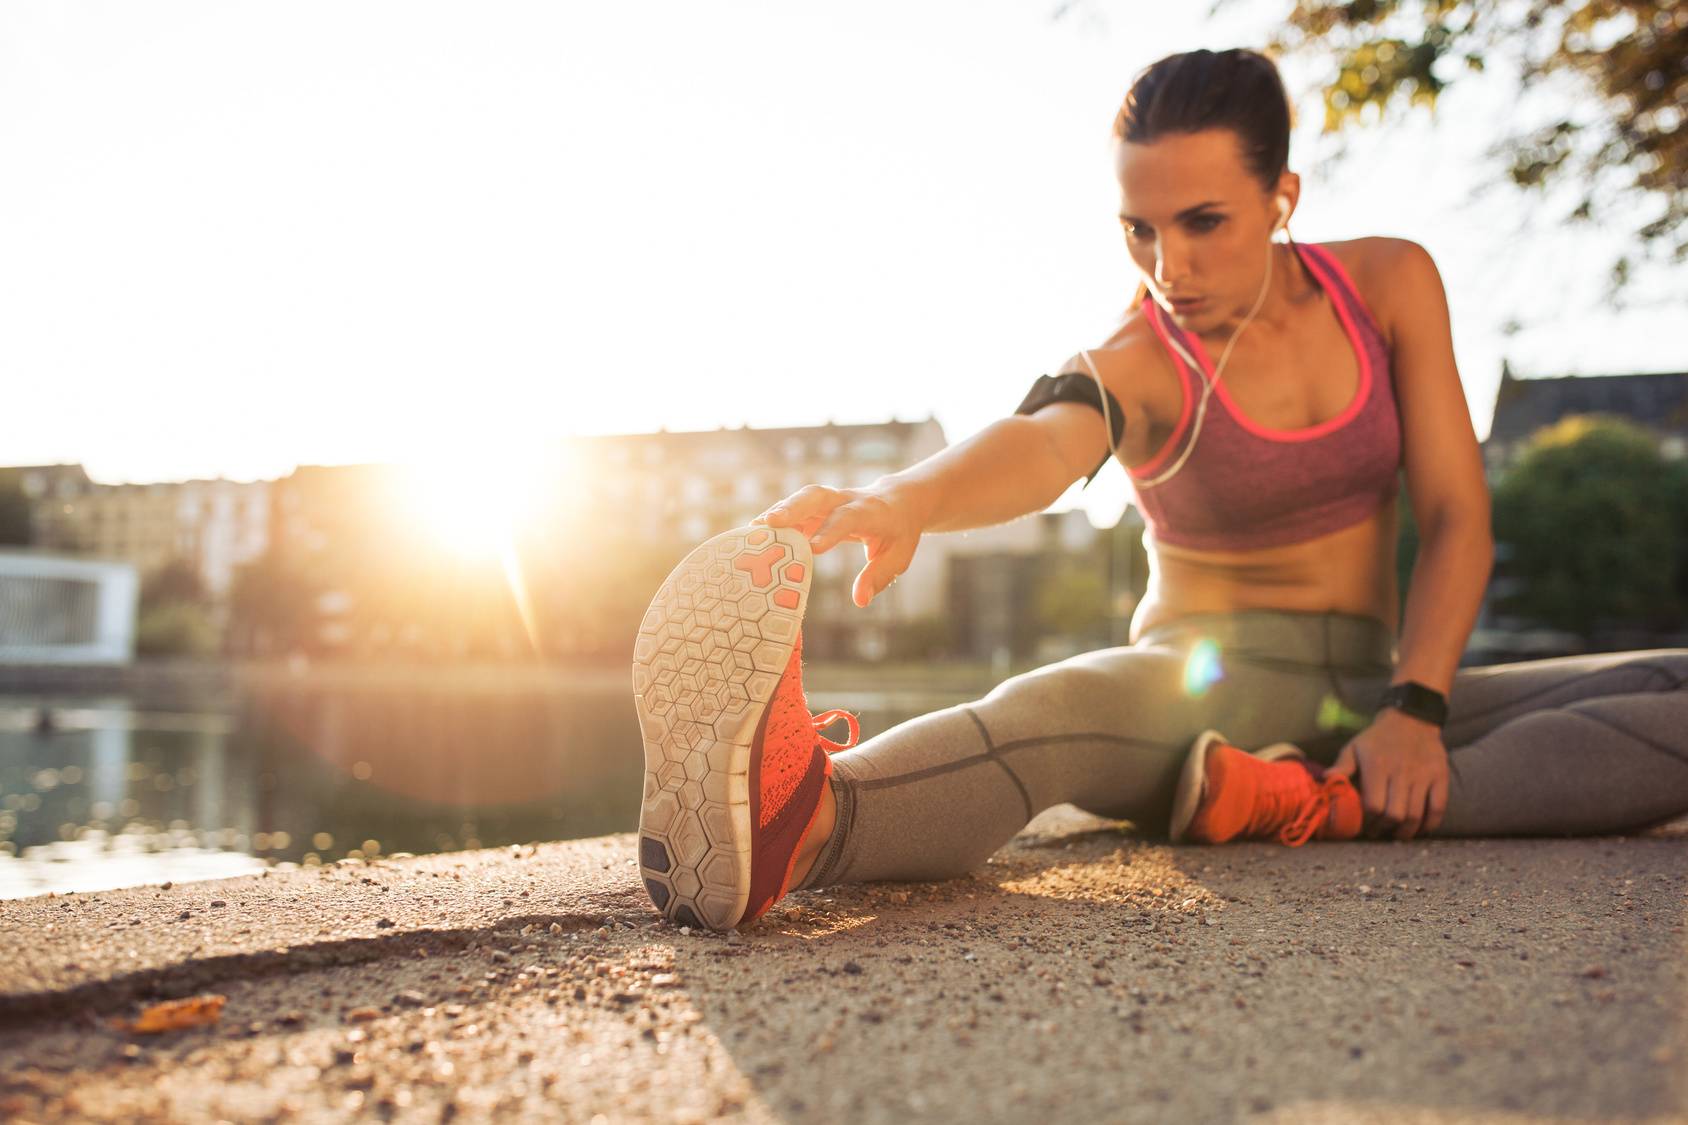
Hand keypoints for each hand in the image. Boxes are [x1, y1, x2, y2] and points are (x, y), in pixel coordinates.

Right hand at [752, 484, 923, 608]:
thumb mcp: (899, 556)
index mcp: (870, 512)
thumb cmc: (899, 533)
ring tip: (753, 529)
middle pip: (817, 496)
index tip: (811, 549)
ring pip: (801, 498)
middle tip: (770, 523)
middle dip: (793, 508)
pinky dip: (774, 519)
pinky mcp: (816, 506)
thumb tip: (860, 600)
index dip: (829, 531)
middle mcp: (846, 500)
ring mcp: (829, 500)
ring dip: (778, 511)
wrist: (899, 500)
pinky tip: (752, 534)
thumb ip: (879, 576)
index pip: (847, 518)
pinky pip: (794, 508)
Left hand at [1327, 707, 1449, 839]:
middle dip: (1385, 829)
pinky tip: (1420, 828)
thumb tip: (1325, 781)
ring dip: (1406, 831)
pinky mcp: (1440, 777)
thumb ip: (1341, 766)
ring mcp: (1423, 775)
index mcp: (1377, 766)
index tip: (1365, 826)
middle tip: (1379, 832)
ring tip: (1397, 833)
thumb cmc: (1377, 739)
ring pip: (1416, 815)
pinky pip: (1438, 808)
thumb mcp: (1354, 747)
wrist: (1411, 719)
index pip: (1373, 806)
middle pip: (1395, 815)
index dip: (1369, 821)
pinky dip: (1430, 824)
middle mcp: (1401, 772)